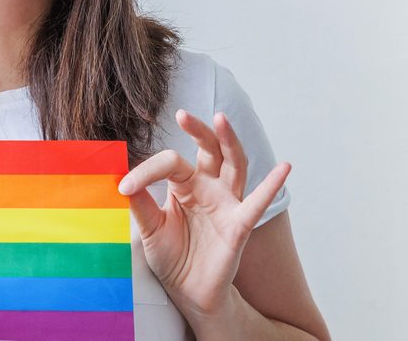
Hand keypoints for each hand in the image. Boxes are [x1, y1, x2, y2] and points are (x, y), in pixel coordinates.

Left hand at [117, 109, 290, 321]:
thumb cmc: (172, 256)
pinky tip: (285, 167)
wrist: (189, 293)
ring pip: (234, 165)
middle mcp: (208, 188)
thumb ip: (139, 204)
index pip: (169, 163)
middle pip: (209, 150)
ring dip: (229, 142)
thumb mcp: (149, 228)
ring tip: (221, 119)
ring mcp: (226, 204)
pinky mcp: (239, 226)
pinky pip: (257, 203)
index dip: (146, 172)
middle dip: (199, 131)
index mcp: (184, 185)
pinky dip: (272, 185)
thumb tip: (122, 179)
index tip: (124, 186)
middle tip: (183, 114)